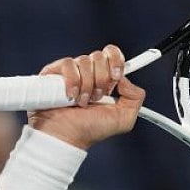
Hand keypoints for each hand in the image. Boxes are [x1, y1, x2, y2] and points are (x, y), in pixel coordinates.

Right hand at [27, 44, 145, 149]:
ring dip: (87, 85)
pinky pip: (68, 64)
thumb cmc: (91, 130)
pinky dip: (72, 81)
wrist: (68, 136)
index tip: (116, 78)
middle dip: (102, 79)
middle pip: (100, 56)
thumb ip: (136, 97)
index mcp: (105, 79)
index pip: (112, 54)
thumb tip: (126, 78)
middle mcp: (89, 73)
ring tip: (82, 102)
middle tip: (97, 96)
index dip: (116, 62)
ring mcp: (72, 72)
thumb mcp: (124, 119)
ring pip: (85, 60)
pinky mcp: (54, 73)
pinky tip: (71, 96)